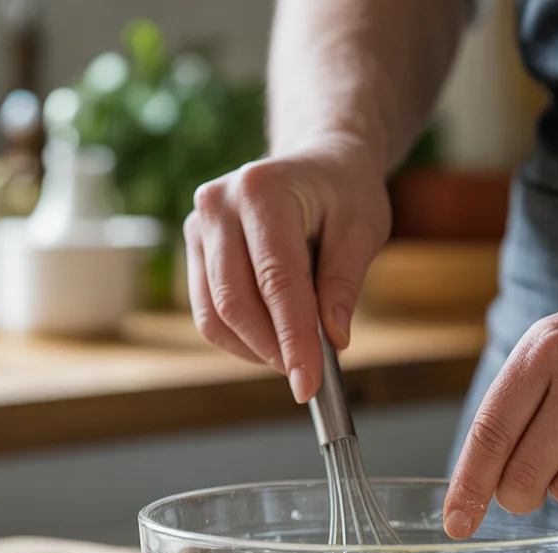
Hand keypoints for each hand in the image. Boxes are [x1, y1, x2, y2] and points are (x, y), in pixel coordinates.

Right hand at [184, 137, 390, 402]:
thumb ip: (345, 283)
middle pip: (235, 303)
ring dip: (256, 349)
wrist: (318, 163)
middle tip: (308, 374)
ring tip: (296, 351)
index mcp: (262, 190)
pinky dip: (241, 339)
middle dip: (273, 350)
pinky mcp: (194, 250)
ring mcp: (198, 227)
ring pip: (215, 316)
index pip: (276, 281)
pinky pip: (208, 313)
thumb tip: (332, 341)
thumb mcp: (363, 229)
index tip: (309, 385)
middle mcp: (218, 203)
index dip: (293, 339)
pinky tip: (274, 338)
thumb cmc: (344, 193)